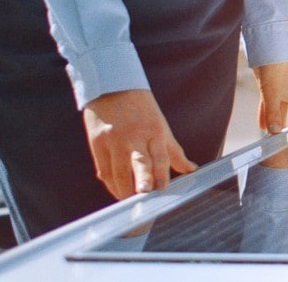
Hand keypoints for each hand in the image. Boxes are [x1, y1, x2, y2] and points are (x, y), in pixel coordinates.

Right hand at [81, 89, 197, 198]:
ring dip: (123, 189)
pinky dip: (110, 182)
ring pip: (118, 170)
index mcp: (154, 130)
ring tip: (129, 201)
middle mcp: (134, 136)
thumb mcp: (161, 125)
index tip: (163, 188)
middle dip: (142, 177)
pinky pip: (103, 168)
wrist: (112, 86)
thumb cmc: (141, 108)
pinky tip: (116, 190)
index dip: (161, 173)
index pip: (160, 156)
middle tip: (144, 192)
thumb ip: (174, 151)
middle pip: (139, 161)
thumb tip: (191, 170)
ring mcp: (113, 139)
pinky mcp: (97, 142)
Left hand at [254, 61, 287, 134]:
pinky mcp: (271, 88)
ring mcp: (282, 92)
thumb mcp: (273, 97)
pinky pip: (270, 104)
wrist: (270, 52)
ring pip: (280, 110)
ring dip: (276, 121)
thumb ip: (273, 115)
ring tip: (271, 135)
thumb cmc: (277, 72)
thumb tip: (275, 133)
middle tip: (287, 138)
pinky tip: (262, 124)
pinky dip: (267, 114)